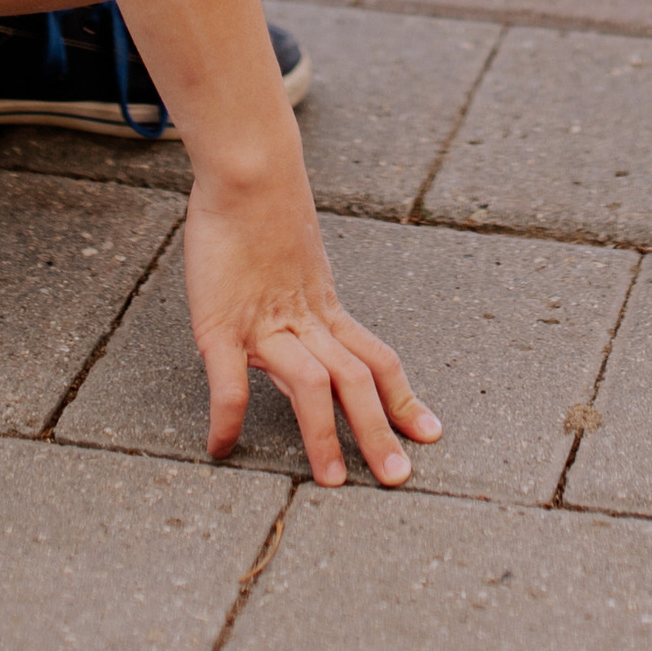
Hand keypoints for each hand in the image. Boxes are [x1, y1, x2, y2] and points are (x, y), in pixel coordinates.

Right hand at [184, 164, 440, 487]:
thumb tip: (309, 326)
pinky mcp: (221, 322)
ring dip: (324, 435)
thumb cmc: (267, 210)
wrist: (248, 168)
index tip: (430, 434)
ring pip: (309, 386)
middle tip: (399, 478)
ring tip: (332, 482)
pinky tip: (222, 448)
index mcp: (326, 307)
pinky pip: (228, 379)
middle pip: (356, 381)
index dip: (405, 397)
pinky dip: (229, 417)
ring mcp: (265, 322)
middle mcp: (305, 320)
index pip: (377, 359)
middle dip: (378, 430)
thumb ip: (304, 300)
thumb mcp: (298, 262)